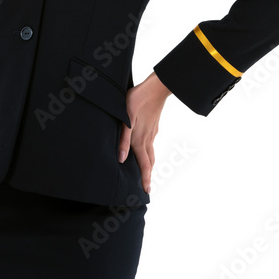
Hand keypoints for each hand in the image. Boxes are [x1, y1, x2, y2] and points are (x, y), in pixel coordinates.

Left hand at [118, 72, 171, 194]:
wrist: (156, 88)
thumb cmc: (138, 100)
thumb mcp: (126, 118)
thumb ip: (124, 139)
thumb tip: (122, 159)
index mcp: (140, 139)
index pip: (144, 164)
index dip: (145, 178)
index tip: (147, 191)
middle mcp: (148, 138)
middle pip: (149, 161)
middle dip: (148, 174)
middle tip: (147, 186)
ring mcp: (152, 132)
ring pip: (151, 152)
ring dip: (149, 164)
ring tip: (147, 171)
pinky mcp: (154, 125)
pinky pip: (151, 143)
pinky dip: (149, 151)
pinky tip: (145, 148)